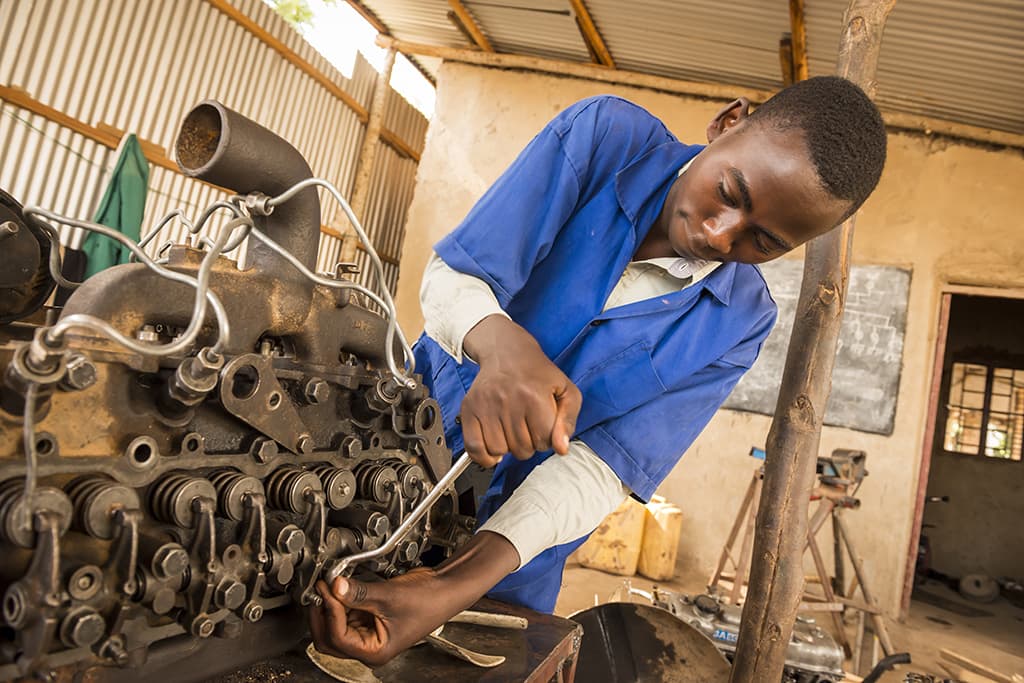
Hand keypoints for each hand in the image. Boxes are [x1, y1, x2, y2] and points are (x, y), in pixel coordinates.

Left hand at [309, 569, 444, 666]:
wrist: (445, 588)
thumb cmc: (429, 601)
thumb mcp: (390, 595)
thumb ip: (359, 592)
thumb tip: (335, 585)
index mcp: (375, 651)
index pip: (338, 637)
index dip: (331, 612)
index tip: (328, 589)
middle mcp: (368, 646)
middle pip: (329, 638)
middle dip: (323, 613)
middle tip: (322, 588)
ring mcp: (367, 633)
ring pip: (335, 625)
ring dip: (331, 605)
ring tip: (331, 583)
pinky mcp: (369, 618)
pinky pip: (345, 613)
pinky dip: (340, 601)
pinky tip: (341, 586)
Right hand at [461, 315, 581, 466]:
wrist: (506, 351)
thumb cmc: (537, 373)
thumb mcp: (566, 391)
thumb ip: (568, 422)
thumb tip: (561, 448)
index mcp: (534, 397)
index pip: (544, 442)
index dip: (547, 439)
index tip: (543, 426)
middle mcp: (508, 401)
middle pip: (522, 449)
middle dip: (528, 444)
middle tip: (527, 427)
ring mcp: (486, 406)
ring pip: (499, 451)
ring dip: (508, 447)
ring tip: (512, 431)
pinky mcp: (469, 409)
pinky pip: (474, 447)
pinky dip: (484, 456)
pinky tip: (493, 448)